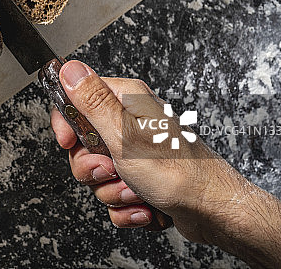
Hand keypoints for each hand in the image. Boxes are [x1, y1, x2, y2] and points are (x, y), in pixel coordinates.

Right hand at [51, 61, 280, 267]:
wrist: (213, 212)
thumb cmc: (178, 172)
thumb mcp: (123, 133)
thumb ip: (92, 101)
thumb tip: (69, 68)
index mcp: (128, 102)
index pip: (78, 100)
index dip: (67, 124)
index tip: (67, 142)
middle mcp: (132, 123)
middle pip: (84, 144)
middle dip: (93, 168)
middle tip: (111, 170)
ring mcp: (138, 153)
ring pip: (100, 174)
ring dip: (113, 191)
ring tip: (137, 192)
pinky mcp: (143, 178)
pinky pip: (116, 194)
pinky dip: (127, 207)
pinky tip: (145, 208)